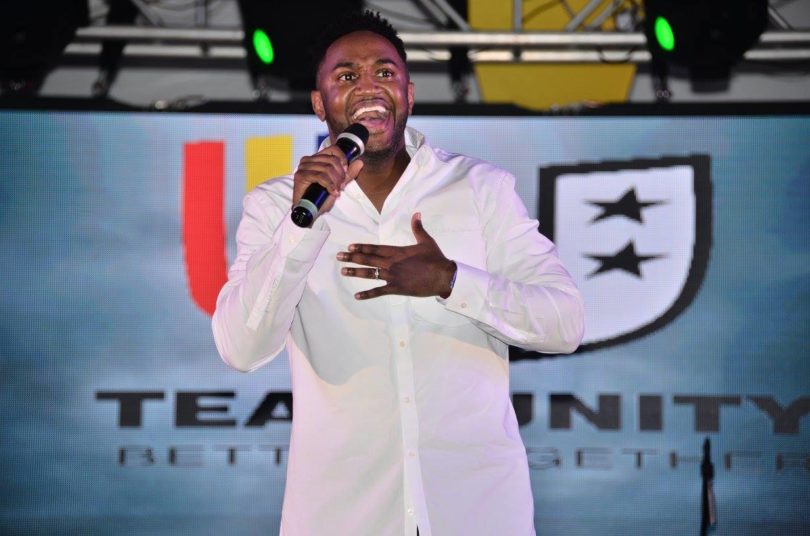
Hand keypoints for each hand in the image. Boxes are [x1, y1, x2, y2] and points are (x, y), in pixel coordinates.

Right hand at [292, 145, 363, 215]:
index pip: (333, 149)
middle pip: (332, 160)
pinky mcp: (300, 176)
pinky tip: (332, 192)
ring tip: (336, 190)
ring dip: (335, 181)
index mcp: (316, 158)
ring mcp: (303, 167)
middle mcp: (308, 160)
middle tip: (341, 185)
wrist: (309, 210)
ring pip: (327, 168)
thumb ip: (348, 174)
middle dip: (340, 174)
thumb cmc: (320, 197)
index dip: (343, 159)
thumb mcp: (338, 184)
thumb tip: (360, 162)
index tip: (345, 173)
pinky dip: (329, 185)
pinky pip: (320, 176)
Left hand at [337, 213, 456, 299]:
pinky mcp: (397, 288)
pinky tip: (357, 296)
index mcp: (397, 251)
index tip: (350, 247)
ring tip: (343, 271)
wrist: (443, 276)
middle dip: (352, 258)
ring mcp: (393, 276)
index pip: (375, 248)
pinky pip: (379, 291)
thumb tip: (416, 214)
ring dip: (355, 272)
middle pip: (368, 259)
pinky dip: (368, 294)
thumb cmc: (435, 259)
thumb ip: (418, 228)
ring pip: (370, 274)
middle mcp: (391, 263)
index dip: (362, 247)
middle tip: (338, 257)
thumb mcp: (426, 241)